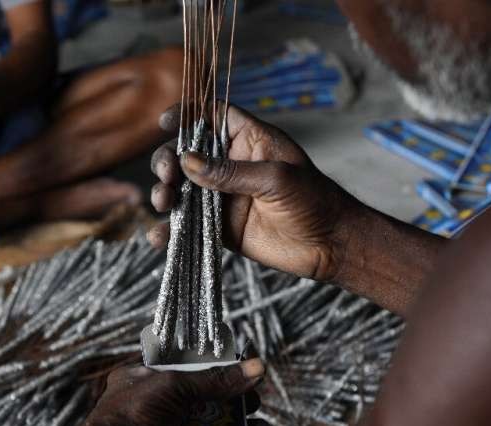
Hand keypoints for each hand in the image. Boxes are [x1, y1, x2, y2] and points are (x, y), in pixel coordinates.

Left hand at [71, 358, 268, 425]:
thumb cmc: (133, 415)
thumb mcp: (173, 386)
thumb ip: (215, 379)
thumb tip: (258, 368)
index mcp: (140, 380)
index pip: (185, 371)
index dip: (215, 375)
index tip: (240, 379)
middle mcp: (148, 407)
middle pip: (201, 402)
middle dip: (232, 405)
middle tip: (253, 407)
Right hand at [148, 104, 366, 281]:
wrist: (330, 246)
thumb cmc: (314, 201)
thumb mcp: (276, 178)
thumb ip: (230, 172)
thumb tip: (187, 161)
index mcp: (248, 141)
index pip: (213, 116)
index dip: (187, 114)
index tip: (165, 123)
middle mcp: (231, 166)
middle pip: (186, 154)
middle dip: (168, 161)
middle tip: (167, 176)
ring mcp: (222, 197)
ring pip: (181, 189)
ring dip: (164, 194)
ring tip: (163, 203)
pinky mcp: (219, 227)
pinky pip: (187, 225)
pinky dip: (170, 231)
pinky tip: (160, 237)